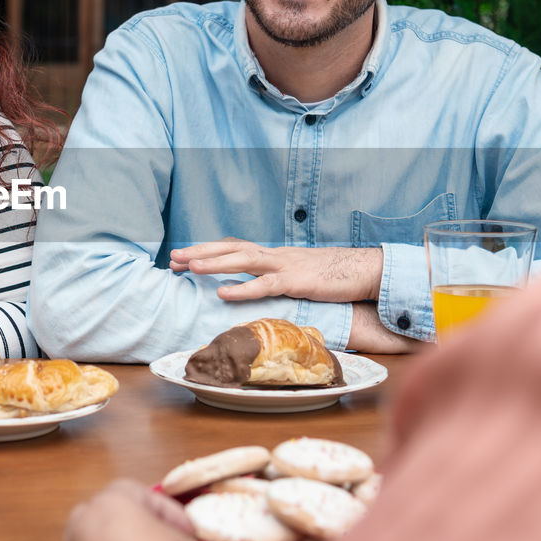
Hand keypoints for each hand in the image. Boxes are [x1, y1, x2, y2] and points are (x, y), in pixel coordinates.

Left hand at [169, 238, 383, 302]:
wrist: (366, 271)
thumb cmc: (334, 277)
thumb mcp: (300, 276)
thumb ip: (278, 278)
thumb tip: (258, 286)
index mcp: (275, 256)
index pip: (236, 247)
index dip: (209, 250)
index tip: (184, 256)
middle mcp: (276, 256)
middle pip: (232, 248)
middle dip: (202, 252)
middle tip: (174, 258)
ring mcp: (286, 266)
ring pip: (244, 260)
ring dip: (214, 262)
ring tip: (189, 267)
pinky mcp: (298, 282)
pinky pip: (266, 285)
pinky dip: (242, 288)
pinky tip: (222, 293)